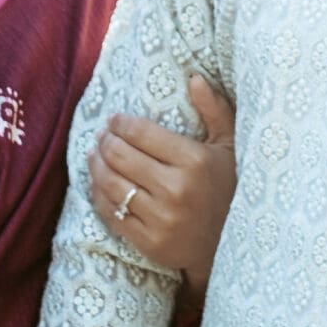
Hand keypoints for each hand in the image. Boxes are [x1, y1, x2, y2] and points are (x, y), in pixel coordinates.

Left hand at [88, 75, 236, 291]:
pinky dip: (97, 194)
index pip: (141, 132)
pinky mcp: (149, 242)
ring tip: (94, 154)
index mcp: (194, 160)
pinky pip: (111, 213)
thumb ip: (214, 110)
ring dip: (95, 164)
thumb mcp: (230, 147)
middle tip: (102, 135)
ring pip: (110, 183)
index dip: (120, 122)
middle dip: (104, 140)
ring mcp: (160, 218)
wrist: (232, 247)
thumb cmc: (229, 189)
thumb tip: (195, 78)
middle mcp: (175, 189)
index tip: (115, 119)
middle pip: (119, 155)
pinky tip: (97, 182)